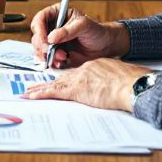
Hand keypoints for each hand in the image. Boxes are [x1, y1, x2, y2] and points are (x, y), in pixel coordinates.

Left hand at [20, 58, 152, 111]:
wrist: (132, 85)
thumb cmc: (132, 83)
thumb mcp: (121, 77)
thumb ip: (113, 80)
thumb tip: (117, 88)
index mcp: (95, 66)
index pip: (77, 73)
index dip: (68, 79)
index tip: (62, 82)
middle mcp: (84, 70)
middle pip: (62, 77)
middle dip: (49, 82)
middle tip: (36, 85)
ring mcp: (79, 80)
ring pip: (55, 84)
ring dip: (40, 88)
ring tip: (28, 92)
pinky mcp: (76, 90)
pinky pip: (54, 92)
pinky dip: (41, 94)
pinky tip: (32, 95)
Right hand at [30, 5, 128, 67]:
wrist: (104, 46)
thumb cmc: (96, 31)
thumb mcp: (84, 26)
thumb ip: (67, 31)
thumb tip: (51, 37)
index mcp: (57, 14)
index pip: (40, 19)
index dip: (39, 30)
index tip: (46, 40)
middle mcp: (52, 27)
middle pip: (36, 35)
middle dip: (43, 46)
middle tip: (54, 52)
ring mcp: (53, 41)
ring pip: (39, 48)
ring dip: (48, 55)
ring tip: (64, 57)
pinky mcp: (56, 52)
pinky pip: (47, 58)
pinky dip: (52, 62)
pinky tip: (62, 62)